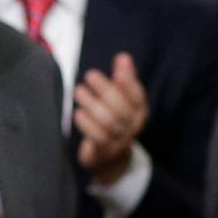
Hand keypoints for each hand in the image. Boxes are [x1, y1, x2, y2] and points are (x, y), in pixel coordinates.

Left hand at [74, 53, 149, 186]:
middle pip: (121, 107)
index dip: (129, 81)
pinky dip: (86, 123)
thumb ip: (123, 80)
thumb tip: (124, 56)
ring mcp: (119, 140)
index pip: (137, 95)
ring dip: (92, 103)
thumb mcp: (121, 101)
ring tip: (78, 90)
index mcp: (139, 111)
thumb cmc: (113, 122)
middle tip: (90, 75)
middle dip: (106, 89)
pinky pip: (97, 137)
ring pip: (109, 121)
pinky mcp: (103, 151)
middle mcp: (132, 126)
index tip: (118, 65)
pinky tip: (78, 113)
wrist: (110, 160)